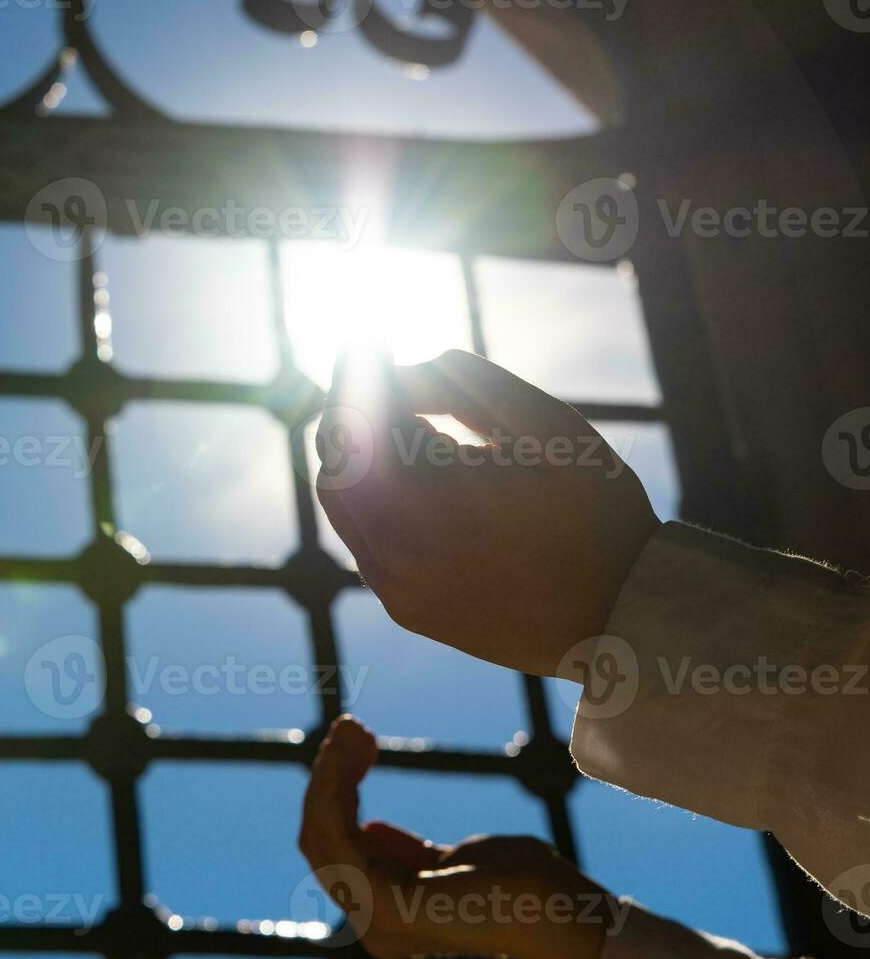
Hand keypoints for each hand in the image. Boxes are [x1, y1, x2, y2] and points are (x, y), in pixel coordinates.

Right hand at [299, 716, 611, 958]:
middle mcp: (371, 924)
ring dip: (327, 776)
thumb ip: (410, 852)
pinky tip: (346, 757)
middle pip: (320, 841)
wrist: (563, 908)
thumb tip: (371, 827)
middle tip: (347, 727)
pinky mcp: (385, 903)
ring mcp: (375, 918)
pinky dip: (334, 791)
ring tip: (346, 730)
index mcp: (386, 916)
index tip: (354, 746)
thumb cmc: (523, 884)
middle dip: (328, 778)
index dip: (336, 796)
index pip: (336, 853)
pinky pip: (338, 839)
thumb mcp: (454, 859)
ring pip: (321, 835)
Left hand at [315, 348, 660, 679]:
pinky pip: (363, 539)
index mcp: (439, 496)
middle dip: (352, 409)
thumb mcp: (549, 425)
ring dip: (357, 453)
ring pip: (342, 501)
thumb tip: (394, 367)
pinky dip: (372, 498)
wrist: (621, 619)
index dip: (356, 371)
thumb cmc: (596, 513)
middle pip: (337, 457)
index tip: (366, 339)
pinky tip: (412, 480)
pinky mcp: (403, 607)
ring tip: (400, 423)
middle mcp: (401, 548)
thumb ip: (464, 383)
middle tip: (380, 375)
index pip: (359, 416)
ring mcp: (396, 585)